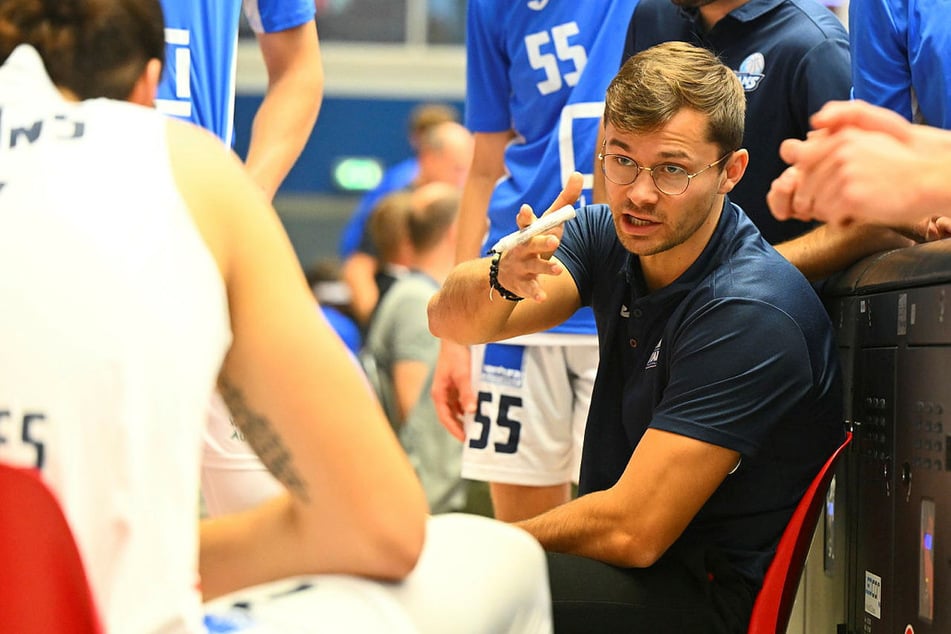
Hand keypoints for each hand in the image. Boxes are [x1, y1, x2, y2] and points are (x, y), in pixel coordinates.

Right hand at [430, 339, 474, 441]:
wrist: (456, 334)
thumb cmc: (456, 353)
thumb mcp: (462, 374)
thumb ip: (466, 392)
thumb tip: (471, 411)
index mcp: (439, 393)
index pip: (445, 418)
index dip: (455, 430)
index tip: (466, 439)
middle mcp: (443, 393)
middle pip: (451, 416)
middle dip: (462, 426)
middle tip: (476, 437)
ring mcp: (450, 389)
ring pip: (458, 409)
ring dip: (467, 417)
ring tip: (481, 425)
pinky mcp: (458, 383)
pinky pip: (464, 400)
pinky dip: (471, 405)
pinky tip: (482, 408)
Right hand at [494, 172, 583, 300]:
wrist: (506, 272)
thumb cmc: (534, 240)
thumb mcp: (546, 221)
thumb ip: (563, 200)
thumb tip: (576, 174)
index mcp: (527, 231)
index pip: (524, 222)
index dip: (525, 216)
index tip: (527, 210)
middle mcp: (522, 247)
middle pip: (531, 244)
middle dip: (541, 242)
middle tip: (554, 241)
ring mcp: (521, 266)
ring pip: (533, 266)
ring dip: (545, 267)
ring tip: (558, 270)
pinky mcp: (522, 284)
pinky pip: (529, 289)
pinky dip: (535, 293)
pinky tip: (543, 297)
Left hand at [769, 100, 950, 230]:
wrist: (929, 180)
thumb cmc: (900, 166)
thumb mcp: (868, 142)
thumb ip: (836, 142)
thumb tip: (803, 139)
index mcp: (841, 138)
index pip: (800, 162)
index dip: (806, 180)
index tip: (817, 189)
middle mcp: (839, 153)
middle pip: (804, 187)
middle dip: (815, 200)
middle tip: (839, 203)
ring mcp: (844, 174)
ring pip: (815, 204)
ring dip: (830, 211)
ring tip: (853, 207)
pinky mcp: (850, 196)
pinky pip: (829, 216)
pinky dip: (840, 221)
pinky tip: (857, 214)